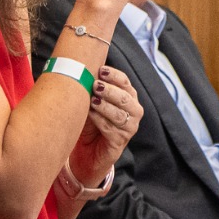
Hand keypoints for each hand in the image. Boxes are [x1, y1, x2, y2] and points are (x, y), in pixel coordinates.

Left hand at [70, 67, 141, 184]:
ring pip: (120, 113)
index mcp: (128, 96)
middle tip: (95, 85)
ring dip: (104, 105)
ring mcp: (130, 127)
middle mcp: (134, 111)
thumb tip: (84, 67)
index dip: (113, 75)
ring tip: (91, 100)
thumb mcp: (92, 101)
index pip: (125, 81)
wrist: (86, 151)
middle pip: (125, 97)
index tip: (100, 70)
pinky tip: (89, 114)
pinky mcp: (121, 141)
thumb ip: (93, 87)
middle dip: (110, 90)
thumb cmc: (90, 121)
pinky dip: (99, 120)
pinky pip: (111, 129)